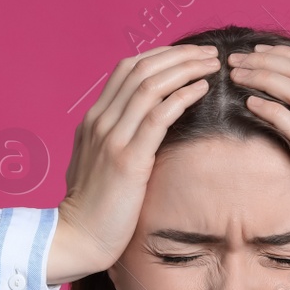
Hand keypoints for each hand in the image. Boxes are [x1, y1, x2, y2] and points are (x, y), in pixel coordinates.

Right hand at [47, 44, 221, 283]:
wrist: (77, 237)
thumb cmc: (94, 208)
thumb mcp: (100, 164)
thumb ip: (117, 141)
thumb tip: (144, 131)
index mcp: (94, 119)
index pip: (127, 69)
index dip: (162, 55)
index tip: (189, 55)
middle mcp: (100, 121)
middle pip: (141, 68)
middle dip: (180, 55)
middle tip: (209, 52)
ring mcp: (112, 138)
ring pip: (151, 85)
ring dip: (186, 68)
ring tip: (212, 64)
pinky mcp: (128, 159)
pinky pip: (158, 116)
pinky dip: (182, 96)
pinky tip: (202, 89)